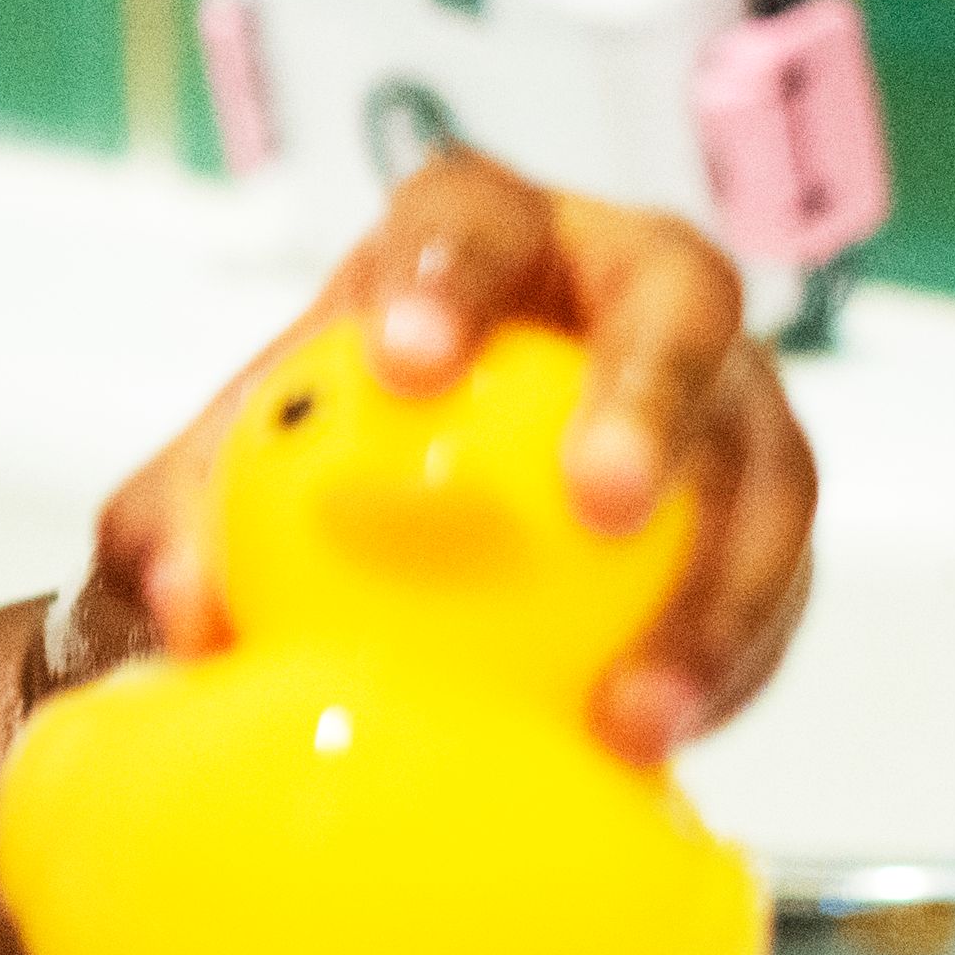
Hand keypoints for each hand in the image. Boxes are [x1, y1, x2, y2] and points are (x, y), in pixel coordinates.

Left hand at [71, 152, 818, 763]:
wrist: (397, 546)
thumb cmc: (312, 468)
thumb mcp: (220, 493)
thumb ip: (177, 529)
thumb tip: (184, 600)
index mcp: (483, 240)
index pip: (473, 215)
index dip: (455, 266)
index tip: (404, 360)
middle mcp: (624, 290)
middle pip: (677, 304)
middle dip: (648, 394)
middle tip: (597, 500)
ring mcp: (719, 396)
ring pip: (764, 460)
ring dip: (718, 584)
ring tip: (635, 705)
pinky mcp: (761, 511)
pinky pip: (778, 583)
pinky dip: (728, 661)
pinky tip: (657, 739)